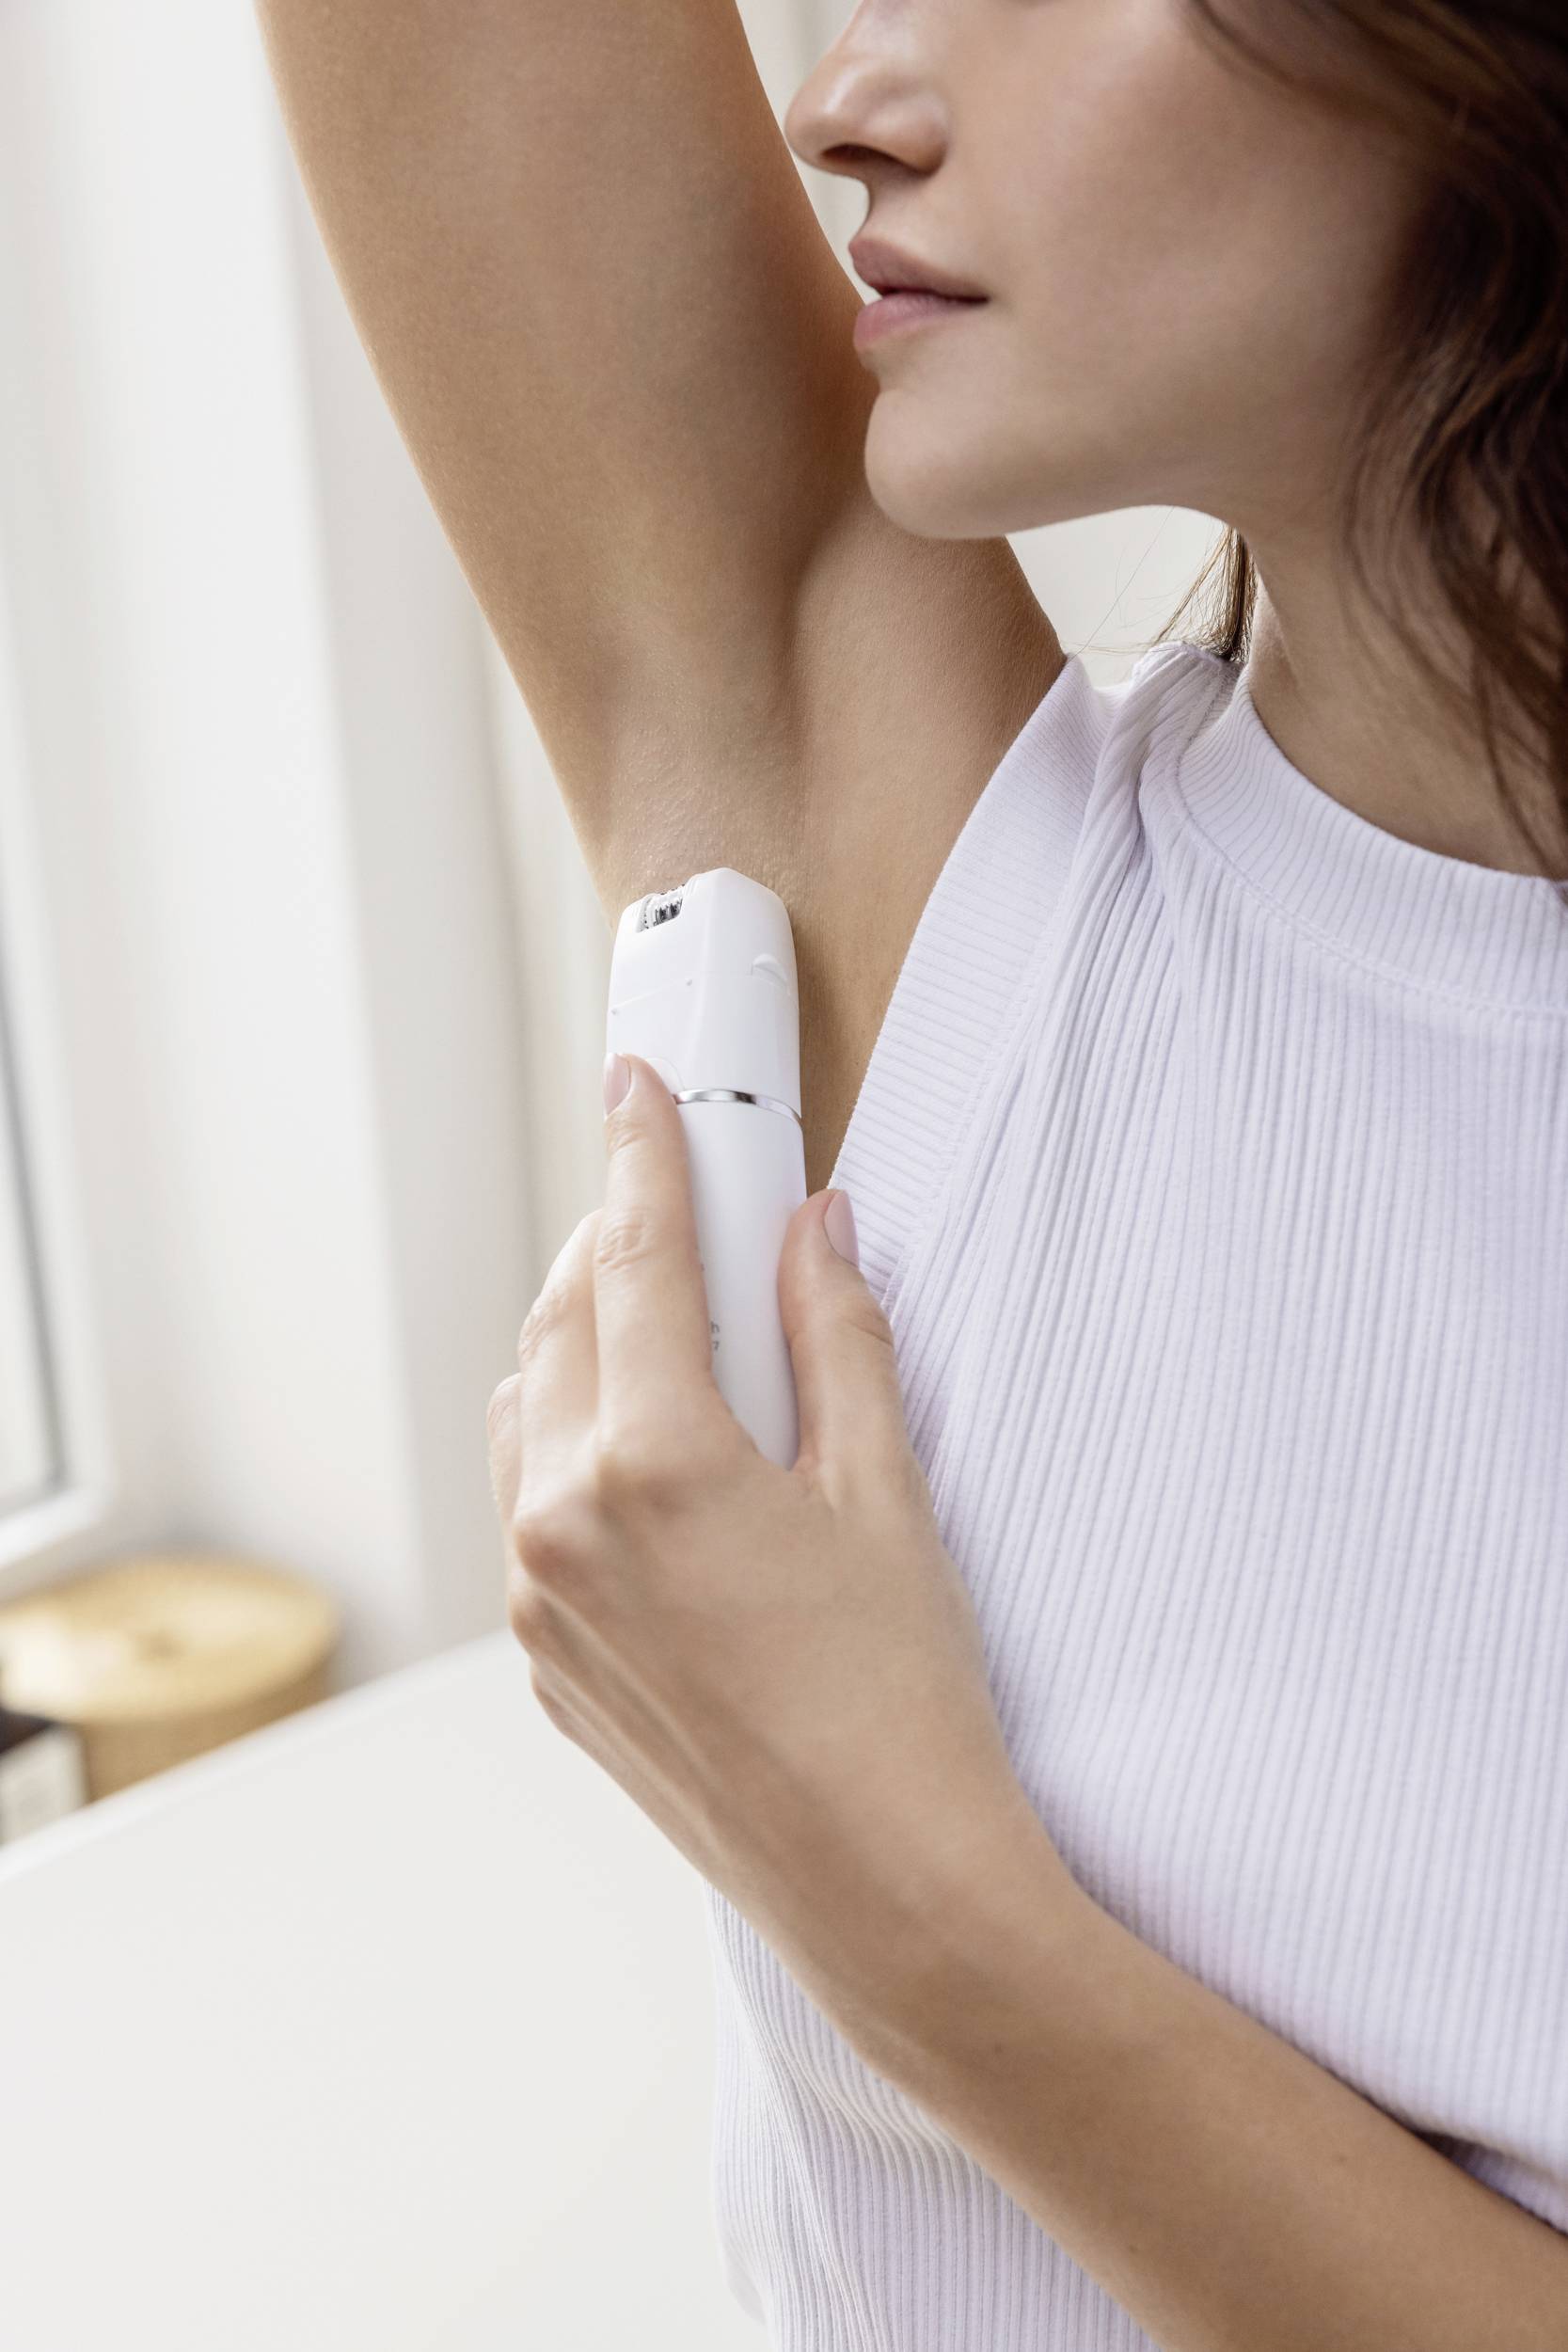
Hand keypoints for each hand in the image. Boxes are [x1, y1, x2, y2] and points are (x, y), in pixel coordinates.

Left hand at [486, 1052, 1058, 2057]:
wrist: (887, 1890)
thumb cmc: (904, 1703)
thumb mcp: (888, 1495)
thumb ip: (838, 1342)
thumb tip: (815, 1233)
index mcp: (653, 1464)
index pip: (638, 1255)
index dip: (647, 1151)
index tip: (641, 1086)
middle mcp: (564, 1524)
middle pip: (567, 1317)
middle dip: (620, 1242)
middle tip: (687, 1204)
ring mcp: (542, 1601)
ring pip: (533, 1407)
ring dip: (590, 1342)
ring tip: (684, 1335)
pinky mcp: (547, 1659)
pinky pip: (531, 1504)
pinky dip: (577, 1443)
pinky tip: (661, 1456)